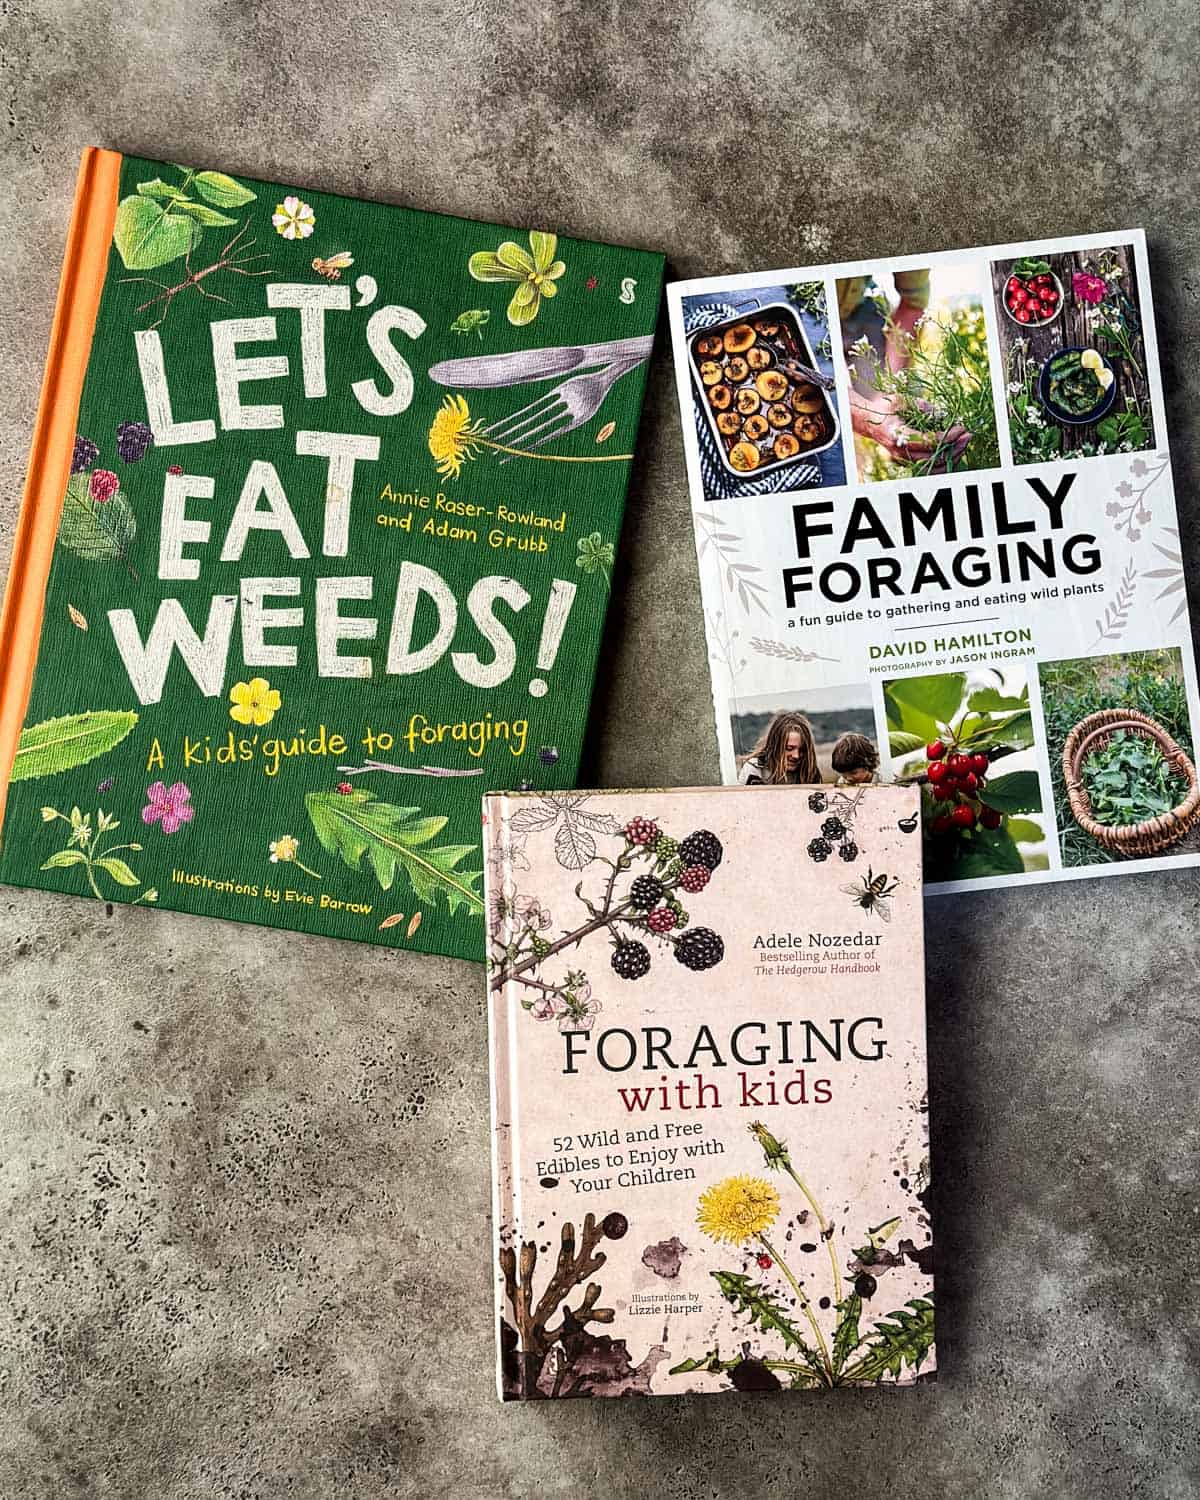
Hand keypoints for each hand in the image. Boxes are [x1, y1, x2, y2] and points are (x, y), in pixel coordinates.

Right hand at [852, 397, 970, 469]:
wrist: (869, 421)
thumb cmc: (886, 407)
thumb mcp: (902, 399)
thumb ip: (922, 406)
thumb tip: (943, 415)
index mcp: (897, 436)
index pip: (929, 442)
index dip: (948, 436)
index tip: (961, 427)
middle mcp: (900, 452)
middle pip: (934, 458)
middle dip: (954, 448)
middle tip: (968, 435)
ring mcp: (903, 459)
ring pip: (933, 467)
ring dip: (952, 457)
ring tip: (964, 444)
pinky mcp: (907, 461)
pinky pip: (929, 468)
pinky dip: (944, 462)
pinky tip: (955, 451)